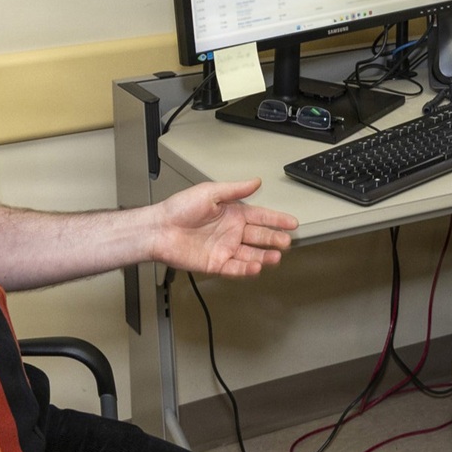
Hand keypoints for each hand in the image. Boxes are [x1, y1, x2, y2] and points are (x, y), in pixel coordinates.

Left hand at [156, 179, 297, 276]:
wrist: (159, 229)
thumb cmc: (179, 209)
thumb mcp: (210, 192)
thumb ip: (235, 190)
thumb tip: (255, 182)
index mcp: (232, 213)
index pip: (261, 217)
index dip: (277, 220)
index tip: (291, 223)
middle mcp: (231, 231)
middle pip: (259, 237)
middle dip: (275, 239)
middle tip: (286, 241)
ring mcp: (224, 249)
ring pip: (251, 255)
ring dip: (265, 256)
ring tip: (276, 256)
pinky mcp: (215, 264)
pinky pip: (235, 268)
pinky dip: (247, 269)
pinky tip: (257, 266)